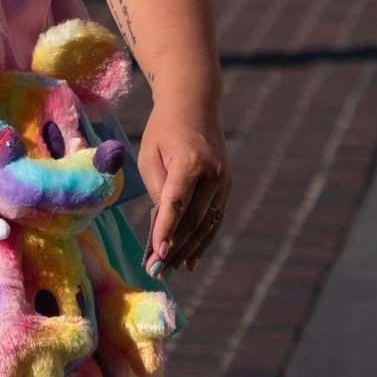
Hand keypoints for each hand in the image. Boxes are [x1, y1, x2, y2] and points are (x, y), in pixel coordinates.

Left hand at [140, 101, 229, 274]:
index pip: (177, 203)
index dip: (167, 230)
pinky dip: (203, 240)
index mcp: (190, 162)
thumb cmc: (164, 130)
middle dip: (175, 248)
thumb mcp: (150, 155)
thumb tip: (164, 225)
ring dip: (188, 250)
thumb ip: (157, 190)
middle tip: (156, 271)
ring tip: (170, 270)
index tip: (158, 254)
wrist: (195, 104)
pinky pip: (214, 219)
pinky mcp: (226, 186)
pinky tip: (191, 260)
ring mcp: (223, 181)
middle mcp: (212, 174)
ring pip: (206, 224)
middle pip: (193, 220)